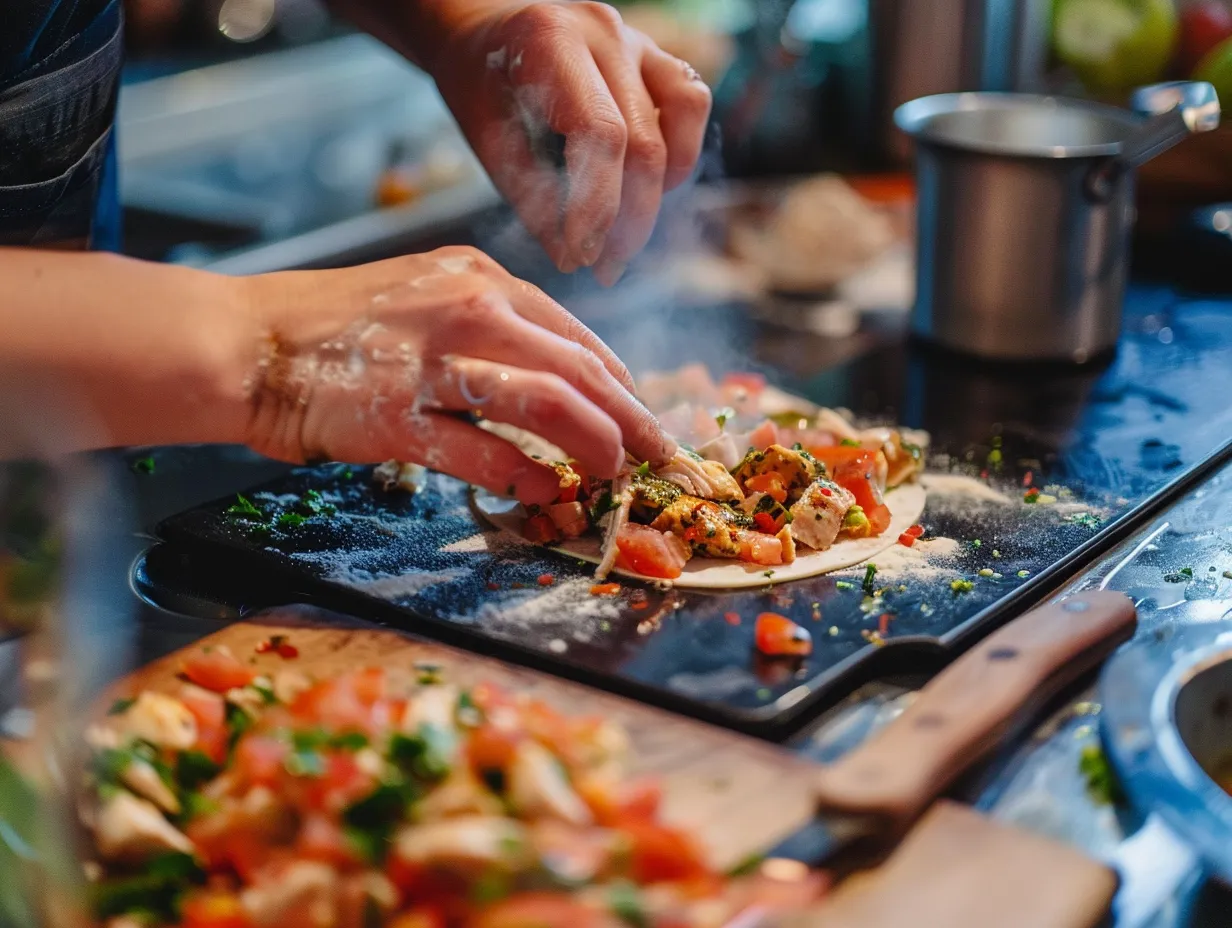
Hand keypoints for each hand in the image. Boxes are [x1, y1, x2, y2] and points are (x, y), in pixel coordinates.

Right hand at [242, 247, 674, 503]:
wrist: (244, 341)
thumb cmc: (330, 326)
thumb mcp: (421, 296)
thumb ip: (485, 326)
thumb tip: (548, 373)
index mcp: (476, 279)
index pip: (574, 334)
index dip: (620, 381)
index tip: (640, 413)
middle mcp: (466, 309)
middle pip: (577, 367)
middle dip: (630, 416)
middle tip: (659, 453)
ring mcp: (433, 361)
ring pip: (547, 401)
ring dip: (594, 442)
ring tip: (615, 472)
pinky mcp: (399, 416)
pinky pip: (482, 449)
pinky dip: (525, 473)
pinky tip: (548, 490)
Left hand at [426, 1, 711, 284]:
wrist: (481, 31)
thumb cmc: (480, 89)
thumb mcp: (490, 145)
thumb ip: (532, 200)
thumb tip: (575, 259)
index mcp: (551, 40)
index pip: (600, 135)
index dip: (598, 207)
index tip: (582, 258)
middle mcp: (604, 31)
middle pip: (644, 140)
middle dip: (628, 220)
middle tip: (605, 269)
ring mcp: (637, 37)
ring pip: (681, 119)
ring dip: (660, 191)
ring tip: (627, 234)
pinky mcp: (656, 53)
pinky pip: (690, 102)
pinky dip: (680, 153)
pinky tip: (652, 188)